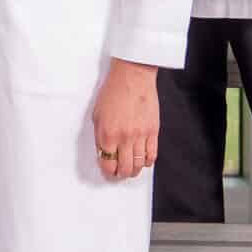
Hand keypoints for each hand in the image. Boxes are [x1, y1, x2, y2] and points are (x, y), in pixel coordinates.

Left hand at [92, 58, 158, 179]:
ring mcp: (140, 135)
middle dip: (121, 174)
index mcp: (107, 133)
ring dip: (134, 171)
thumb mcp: (97, 114)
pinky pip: (152, 155)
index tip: (108, 171)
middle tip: (119, 173)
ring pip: (139, 165)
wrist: (132, 76)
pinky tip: (143, 160)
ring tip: (131, 169)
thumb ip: (100, 135)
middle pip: (125, 168)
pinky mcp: (153, 131)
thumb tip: (103, 152)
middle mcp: (124, 137)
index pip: (107, 163)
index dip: (107, 171)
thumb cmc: (113, 91)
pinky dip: (148, 162)